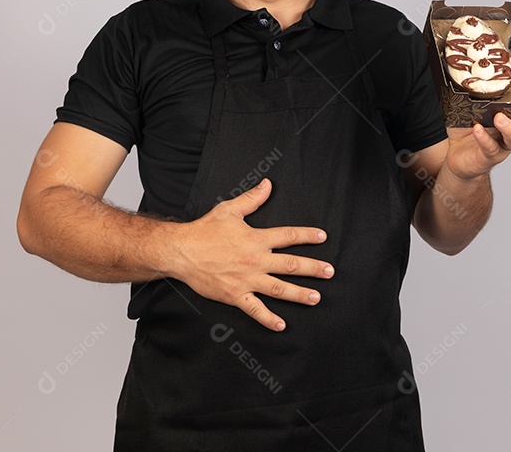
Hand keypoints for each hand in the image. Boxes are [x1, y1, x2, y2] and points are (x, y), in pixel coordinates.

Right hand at [169, 179, 332, 331]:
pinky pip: (255, 310)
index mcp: (256, 239)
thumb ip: (252, 199)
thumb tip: (267, 184)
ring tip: (316, 298)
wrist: (181, 251)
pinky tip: (281, 325)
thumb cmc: (204, 230)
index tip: (322, 237)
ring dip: (300, 294)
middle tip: (329, 272)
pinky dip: (268, 319)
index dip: (307, 236)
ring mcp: (246, 280)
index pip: (288, 236)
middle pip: (291, 265)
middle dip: (313, 269)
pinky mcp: (235, 295)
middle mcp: (255, 260)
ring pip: (279, 289)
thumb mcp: (229, 210)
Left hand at [444, 66, 510, 179]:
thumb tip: (462, 71)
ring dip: (510, 127)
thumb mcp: (469, 109)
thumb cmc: (466, 131)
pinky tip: (477, 129)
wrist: (457, 158)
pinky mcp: (490, 156)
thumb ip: (470, 95)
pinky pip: (490, 147)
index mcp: (510, 117)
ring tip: (499, 118)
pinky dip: (484, 138)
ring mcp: (502, 145)